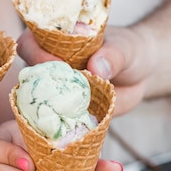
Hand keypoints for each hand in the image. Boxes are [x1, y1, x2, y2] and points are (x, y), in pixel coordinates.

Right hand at [18, 27, 153, 115]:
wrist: (142, 73)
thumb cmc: (128, 50)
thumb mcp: (124, 48)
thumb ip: (112, 56)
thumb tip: (96, 68)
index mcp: (53, 40)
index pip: (29, 43)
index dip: (36, 53)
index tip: (57, 64)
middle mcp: (47, 66)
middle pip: (28, 77)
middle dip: (39, 87)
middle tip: (62, 94)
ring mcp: (55, 90)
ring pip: (41, 103)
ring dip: (50, 111)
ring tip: (71, 116)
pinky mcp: (66, 112)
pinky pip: (60, 121)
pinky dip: (66, 127)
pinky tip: (79, 130)